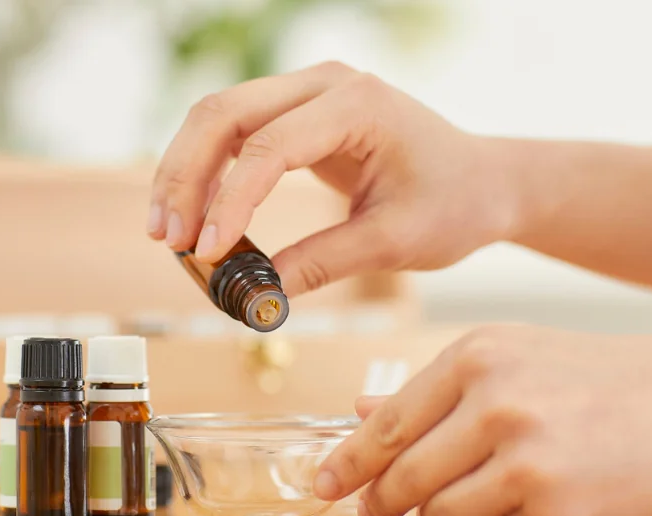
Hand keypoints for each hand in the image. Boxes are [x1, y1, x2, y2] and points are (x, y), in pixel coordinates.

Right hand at [148, 61, 524, 294]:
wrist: (483, 182)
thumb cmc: (454, 204)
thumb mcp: (393, 242)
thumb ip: (322, 262)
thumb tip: (256, 295)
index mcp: (358, 104)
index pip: (270, 146)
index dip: (230, 202)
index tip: (208, 254)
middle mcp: (325, 83)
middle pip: (224, 114)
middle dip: (186, 177)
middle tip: (168, 239)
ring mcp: (308, 93)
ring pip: (218, 118)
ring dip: (185, 172)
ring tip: (168, 234)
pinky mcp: (298, 114)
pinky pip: (235, 134)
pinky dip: (207, 172)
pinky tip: (194, 216)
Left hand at [313, 324, 651, 515]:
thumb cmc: (604, 382)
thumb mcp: (516, 359)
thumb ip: (436, 390)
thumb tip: (358, 411)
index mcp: (477, 357)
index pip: (388, 423)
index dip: (348, 462)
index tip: (323, 485)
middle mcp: (494, 402)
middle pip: (405, 475)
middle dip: (381, 502)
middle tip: (370, 513)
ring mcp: (525, 456)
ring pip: (443, 514)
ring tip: (492, 492)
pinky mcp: (556, 507)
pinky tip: (545, 499)